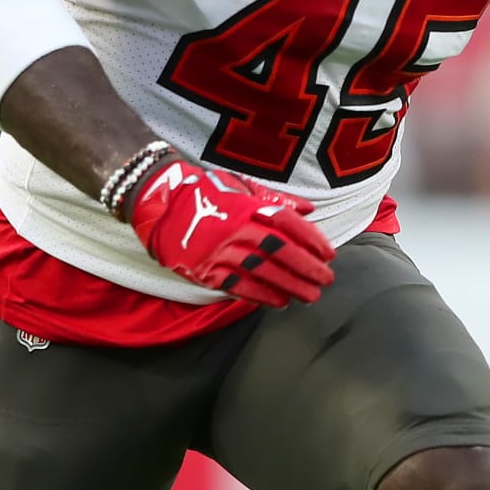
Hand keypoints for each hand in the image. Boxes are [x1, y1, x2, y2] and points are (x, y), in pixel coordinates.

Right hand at [123, 158, 335, 306]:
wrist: (160, 204)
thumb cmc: (206, 192)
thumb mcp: (240, 186)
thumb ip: (275, 199)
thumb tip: (309, 209)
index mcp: (246, 205)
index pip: (286, 223)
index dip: (310, 239)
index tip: (329, 254)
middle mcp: (234, 229)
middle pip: (278, 251)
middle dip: (305, 267)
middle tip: (326, 280)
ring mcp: (219, 252)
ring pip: (261, 272)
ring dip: (288, 286)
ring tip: (310, 296)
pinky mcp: (205, 270)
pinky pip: (237, 286)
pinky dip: (260, 296)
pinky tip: (280, 302)